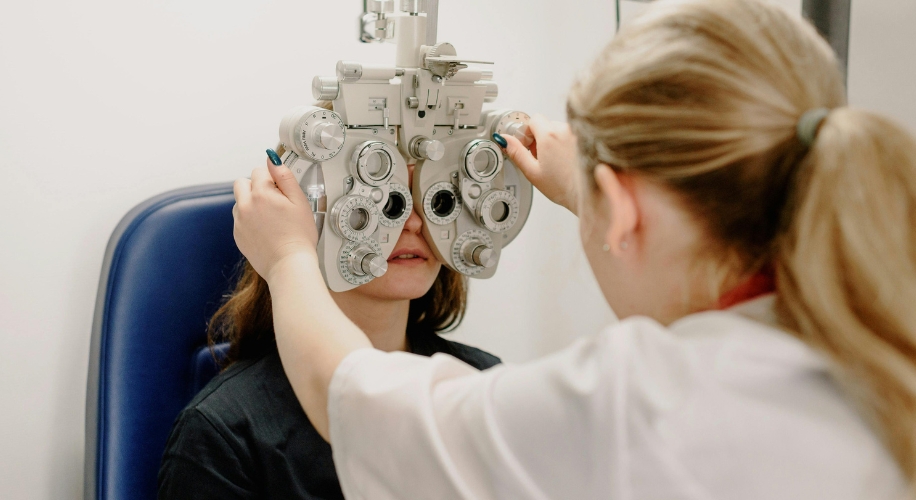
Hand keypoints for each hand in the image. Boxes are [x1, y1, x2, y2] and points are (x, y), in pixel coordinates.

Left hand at [232, 159, 318, 282]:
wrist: (289, 265)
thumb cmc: (299, 236)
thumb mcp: (300, 202)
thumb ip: (284, 177)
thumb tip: (272, 159)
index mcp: (261, 194)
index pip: (259, 171)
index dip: (272, 179)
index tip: (282, 191)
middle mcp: (245, 205)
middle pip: (242, 183)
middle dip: (255, 187)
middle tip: (273, 201)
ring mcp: (239, 221)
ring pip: (239, 201)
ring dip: (251, 203)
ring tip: (270, 218)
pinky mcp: (238, 235)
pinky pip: (239, 219)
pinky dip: (249, 220)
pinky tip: (265, 230)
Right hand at [501, 114, 579, 214]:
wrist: (589, 194)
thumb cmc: (563, 187)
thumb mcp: (532, 172)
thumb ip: (516, 152)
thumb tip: (504, 139)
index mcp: (550, 135)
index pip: (533, 119)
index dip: (528, 132)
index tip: (528, 145)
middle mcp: (566, 129)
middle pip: (547, 124)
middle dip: (541, 137)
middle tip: (541, 157)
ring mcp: (579, 133)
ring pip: (560, 129)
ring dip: (554, 140)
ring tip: (555, 161)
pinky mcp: (588, 138)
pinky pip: (572, 134)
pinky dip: (567, 143)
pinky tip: (567, 160)